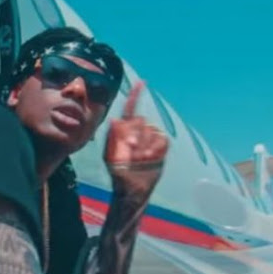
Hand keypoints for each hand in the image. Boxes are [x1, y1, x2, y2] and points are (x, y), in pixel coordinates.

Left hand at [104, 80, 168, 197]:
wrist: (132, 190)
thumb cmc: (118, 174)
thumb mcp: (110, 157)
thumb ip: (112, 138)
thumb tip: (115, 119)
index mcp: (125, 132)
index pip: (131, 110)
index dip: (136, 96)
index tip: (142, 83)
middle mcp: (139, 133)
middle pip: (141, 121)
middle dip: (136, 134)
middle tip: (131, 148)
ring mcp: (151, 140)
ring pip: (152, 131)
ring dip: (145, 145)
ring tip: (139, 159)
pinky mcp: (161, 149)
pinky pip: (163, 140)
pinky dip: (156, 148)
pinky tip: (149, 158)